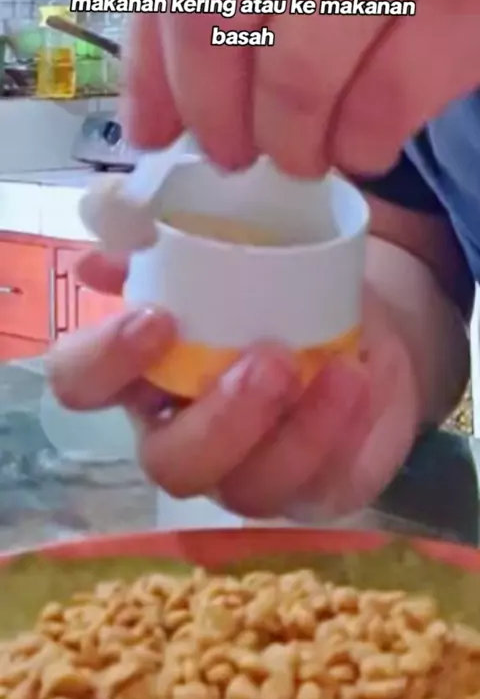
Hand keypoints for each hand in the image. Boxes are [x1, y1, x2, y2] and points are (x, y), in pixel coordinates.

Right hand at [48, 250, 418, 519]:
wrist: (355, 326)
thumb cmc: (272, 291)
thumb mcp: (231, 249)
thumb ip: (167, 234)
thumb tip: (109, 208)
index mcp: (144, 377)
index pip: (84, 386)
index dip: (106, 362)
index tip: (159, 317)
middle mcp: (186, 435)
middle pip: (169, 464)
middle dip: (220, 420)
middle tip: (269, 359)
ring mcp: (246, 474)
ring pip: (247, 490)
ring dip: (295, 432)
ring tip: (339, 369)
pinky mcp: (309, 490)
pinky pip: (320, 483)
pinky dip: (343, 432)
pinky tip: (362, 380)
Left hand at [125, 0, 479, 176]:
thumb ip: (206, 3)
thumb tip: (147, 122)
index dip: (153, 72)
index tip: (154, 134)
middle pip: (215, 14)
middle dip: (214, 116)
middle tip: (232, 155)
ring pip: (296, 67)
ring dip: (289, 143)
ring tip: (302, 157)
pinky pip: (385, 97)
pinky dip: (360, 145)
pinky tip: (362, 150)